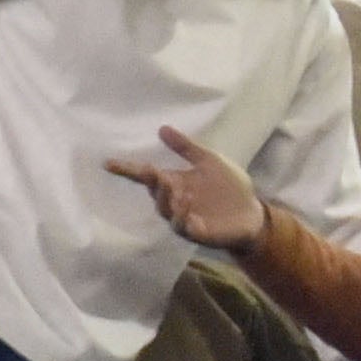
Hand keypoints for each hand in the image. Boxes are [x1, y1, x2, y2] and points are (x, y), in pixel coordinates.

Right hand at [106, 125, 269, 249]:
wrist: (252, 213)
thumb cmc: (230, 187)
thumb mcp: (209, 161)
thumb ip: (186, 147)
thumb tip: (162, 128)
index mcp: (174, 182)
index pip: (145, 176)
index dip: (127, 170)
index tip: (108, 162)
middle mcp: (173, 201)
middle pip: (153, 192)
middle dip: (151, 182)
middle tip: (153, 172)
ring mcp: (183, 218)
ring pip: (165, 210)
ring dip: (166, 198)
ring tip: (175, 187)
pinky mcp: (196, 232)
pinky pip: (183, 226)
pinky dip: (183, 216)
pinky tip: (188, 204)